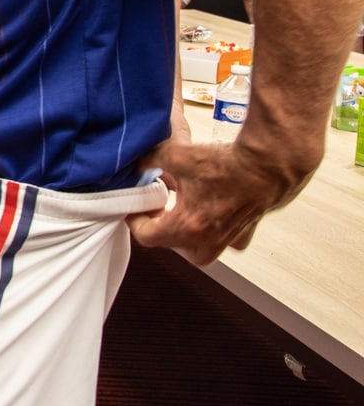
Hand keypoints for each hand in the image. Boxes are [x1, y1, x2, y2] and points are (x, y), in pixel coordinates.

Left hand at [128, 136, 299, 263]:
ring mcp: (229, 237)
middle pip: (174, 247)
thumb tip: (140, 163)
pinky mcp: (247, 229)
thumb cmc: (229, 164)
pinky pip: (229, 241)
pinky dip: (218, 233)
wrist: (270, 163)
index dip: (135, 220)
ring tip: (182, 212)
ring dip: (188, 236)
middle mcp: (209, 238)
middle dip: (161, 231)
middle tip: (158, 210)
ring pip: (202, 250)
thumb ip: (151, 160)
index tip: (135, 207)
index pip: (147, 236)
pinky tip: (213, 214)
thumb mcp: (177, 156)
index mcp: (188, 226)